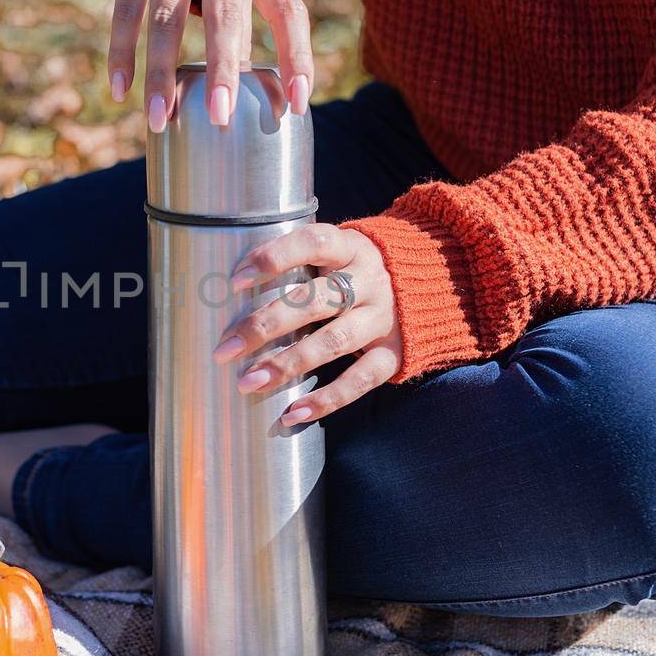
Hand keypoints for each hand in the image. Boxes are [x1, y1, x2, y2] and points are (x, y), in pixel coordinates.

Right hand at [108, 0, 313, 130]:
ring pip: (164, 19)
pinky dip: (121, 53)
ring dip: (160, 74)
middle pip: (223, 13)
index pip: (287, 8)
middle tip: (219, 117)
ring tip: (160, 119)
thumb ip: (250, 18)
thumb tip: (256, 88)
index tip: (298, 102)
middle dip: (222, 68)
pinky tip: (122, 91)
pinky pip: (124, 11)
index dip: (296, 55)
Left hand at [212, 224, 402, 424]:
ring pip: (334, 342)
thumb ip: (298, 264)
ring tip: (248, 382)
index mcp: (351, 248)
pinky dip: (326, 400)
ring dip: (288, 364)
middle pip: (314, 301)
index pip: (312, 243)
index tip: (236, 279)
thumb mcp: (337, 252)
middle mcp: (369, 282)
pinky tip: (291, 413)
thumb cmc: (356, 270)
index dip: (274, 257)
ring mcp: (383, 319)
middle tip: (225, 348)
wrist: (431, 284)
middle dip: (265, 325)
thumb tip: (228, 289)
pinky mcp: (393, 354)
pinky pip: (359, 381)